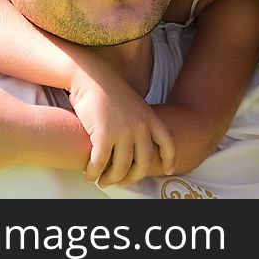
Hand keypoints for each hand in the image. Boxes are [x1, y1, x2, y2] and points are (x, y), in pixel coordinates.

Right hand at [67, 60, 175, 186]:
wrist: (90, 77)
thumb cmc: (108, 89)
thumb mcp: (133, 104)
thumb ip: (140, 121)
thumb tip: (136, 141)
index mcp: (150, 118)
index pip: (168, 143)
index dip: (169, 159)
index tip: (168, 170)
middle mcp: (140, 127)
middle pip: (143, 163)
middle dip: (132, 178)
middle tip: (121, 182)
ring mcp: (124, 132)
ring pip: (121, 168)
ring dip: (110, 178)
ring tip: (102, 180)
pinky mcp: (104, 136)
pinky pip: (101, 164)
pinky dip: (94, 173)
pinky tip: (89, 175)